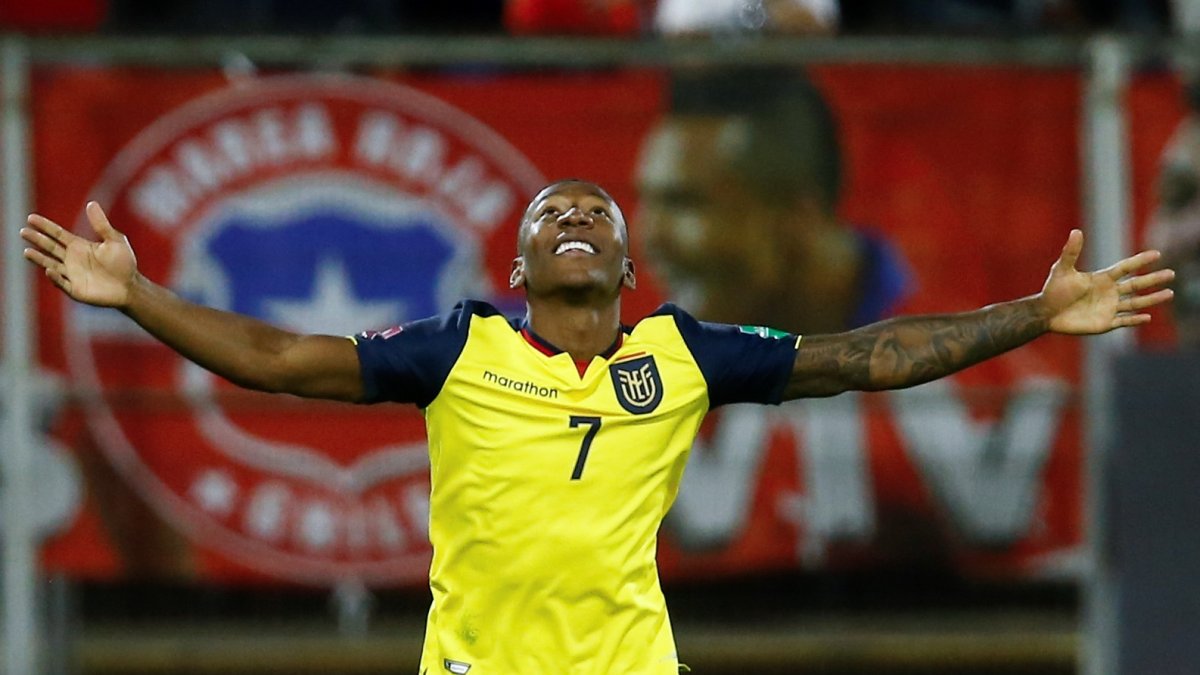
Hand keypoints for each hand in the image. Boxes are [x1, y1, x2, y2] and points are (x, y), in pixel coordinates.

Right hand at [22, 202, 136, 307]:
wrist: (130, 287)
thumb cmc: (124, 263)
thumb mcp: (115, 240)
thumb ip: (101, 224)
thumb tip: (91, 204)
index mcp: (79, 246)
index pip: (57, 234)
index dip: (45, 226)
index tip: (31, 218)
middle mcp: (72, 259)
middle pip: (50, 247)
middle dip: (37, 239)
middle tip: (23, 231)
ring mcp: (72, 274)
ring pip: (50, 264)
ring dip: (39, 258)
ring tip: (27, 251)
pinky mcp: (76, 289)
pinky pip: (62, 283)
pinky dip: (55, 277)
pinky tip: (49, 269)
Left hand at [1040, 229, 1174, 334]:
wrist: (1045, 313)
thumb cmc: (1053, 290)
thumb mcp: (1063, 269)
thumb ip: (1071, 252)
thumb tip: (1076, 231)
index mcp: (1102, 278)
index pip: (1126, 267)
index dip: (1140, 261)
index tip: (1156, 254)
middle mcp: (1109, 292)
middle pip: (1136, 284)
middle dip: (1153, 279)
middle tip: (1171, 274)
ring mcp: (1108, 307)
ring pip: (1135, 302)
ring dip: (1152, 299)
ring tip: (1169, 293)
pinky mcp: (1104, 323)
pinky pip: (1124, 321)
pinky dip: (1136, 320)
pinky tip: (1148, 317)